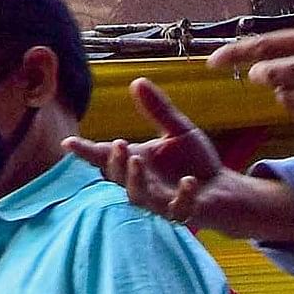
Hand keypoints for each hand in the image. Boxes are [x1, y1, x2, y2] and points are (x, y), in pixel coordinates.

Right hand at [64, 80, 293, 247]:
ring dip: (136, 180)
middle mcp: (144, 183)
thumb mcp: (178, 130)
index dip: (86, 151)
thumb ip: (158, 109)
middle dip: (114, 163)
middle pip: (117, 177)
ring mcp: (161, 201)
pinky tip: (189, 182)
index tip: (68, 143)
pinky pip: (178, 210)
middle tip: (118, 144)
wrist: (225, 188)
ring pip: (139, 197)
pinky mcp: (184, 213)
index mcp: (137, 160)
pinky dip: (182, 196)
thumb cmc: (196, 161)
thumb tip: (136, 81)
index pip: (106, 156)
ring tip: (138, 160)